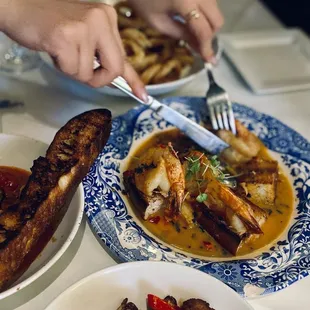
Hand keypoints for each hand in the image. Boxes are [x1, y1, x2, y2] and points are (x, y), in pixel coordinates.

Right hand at [0, 0, 145, 98]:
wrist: (18, 6)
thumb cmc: (51, 23)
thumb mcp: (84, 35)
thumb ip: (101, 55)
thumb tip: (116, 80)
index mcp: (107, 18)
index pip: (124, 56)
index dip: (134, 79)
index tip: (143, 96)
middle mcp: (100, 19)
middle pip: (114, 69)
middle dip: (98, 79)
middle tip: (82, 71)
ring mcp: (84, 27)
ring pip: (89, 74)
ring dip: (73, 70)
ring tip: (61, 51)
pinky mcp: (66, 37)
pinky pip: (72, 71)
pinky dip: (61, 67)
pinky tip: (54, 50)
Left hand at [128, 0, 223, 62]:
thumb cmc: (143, 1)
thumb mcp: (159, 23)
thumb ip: (182, 35)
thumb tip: (200, 48)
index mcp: (185, 1)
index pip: (203, 30)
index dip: (207, 47)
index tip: (209, 61)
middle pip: (217, 20)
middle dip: (210, 36)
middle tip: (198, 44)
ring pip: (216, 10)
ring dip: (208, 24)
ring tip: (192, 30)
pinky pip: (211, 2)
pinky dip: (205, 13)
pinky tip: (192, 17)